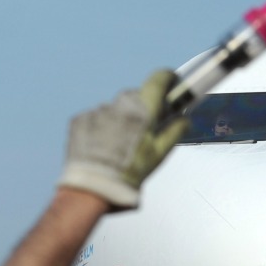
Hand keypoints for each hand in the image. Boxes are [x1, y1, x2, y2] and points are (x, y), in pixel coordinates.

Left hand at [57, 70, 188, 208]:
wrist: (93, 186)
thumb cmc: (129, 172)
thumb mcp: (159, 153)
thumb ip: (175, 131)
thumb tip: (184, 119)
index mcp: (142, 110)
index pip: (158, 80)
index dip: (167, 79)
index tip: (171, 83)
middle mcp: (119, 105)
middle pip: (136, 96)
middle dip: (143, 108)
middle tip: (145, 130)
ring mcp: (98, 110)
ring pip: (116, 108)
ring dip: (121, 119)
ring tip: (121, 145)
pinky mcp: (81, 119)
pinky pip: (97, 117)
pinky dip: (102, 127)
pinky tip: (104, 147)